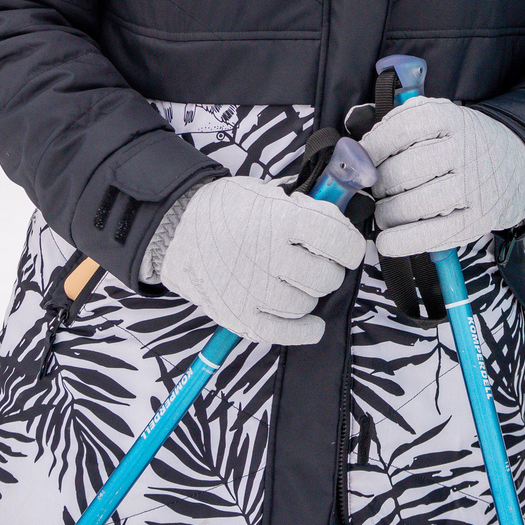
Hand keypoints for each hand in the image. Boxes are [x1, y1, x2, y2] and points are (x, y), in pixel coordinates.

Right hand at [152, 174, 364, 344]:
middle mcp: (269, 257)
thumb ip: (304, 205)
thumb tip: (340, 216)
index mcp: (280, 219)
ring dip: (310, 293)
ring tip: (296, 280)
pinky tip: (310, 322)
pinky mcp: (239, 317)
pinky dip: (304, 330)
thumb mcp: (267, 192)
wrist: (175, 230)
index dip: (349, 244)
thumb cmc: (226, 209)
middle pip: (326, 277)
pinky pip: (285, 333)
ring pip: (307, 304)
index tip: (346, 246)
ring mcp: (254, 291)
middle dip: (329, 269)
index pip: (338, 240)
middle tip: (316, 261)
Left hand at [362, 99, 524, 257]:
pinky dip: (402, 241)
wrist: (514, 166)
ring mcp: (473, 187)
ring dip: (386, 213)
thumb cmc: (462, 144)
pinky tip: (388, 240)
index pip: (402, 129)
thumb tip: (355, 152)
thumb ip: (400, 126)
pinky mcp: (477, 220)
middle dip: (379, 184)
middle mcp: (465, 151)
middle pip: (402, 172)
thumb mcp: (440, 119)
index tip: (362, 159)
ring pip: (412, 205)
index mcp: (452, 119)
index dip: (373, 147)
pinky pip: (432, 236)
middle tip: (378, 189)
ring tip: (386, 211)